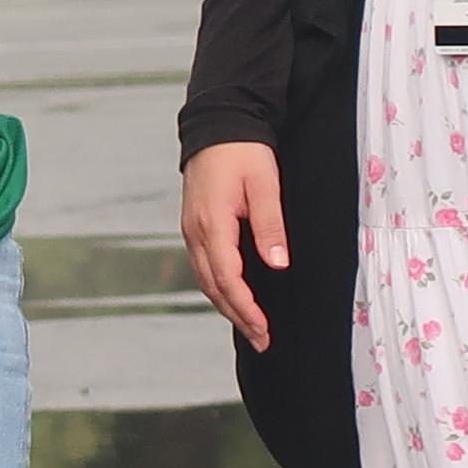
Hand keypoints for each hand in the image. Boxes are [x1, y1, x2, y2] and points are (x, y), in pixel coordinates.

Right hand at [182, 140, 289, 349]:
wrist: (217, 126)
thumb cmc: (244, 153)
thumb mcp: (265, 185)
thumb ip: (270, 225)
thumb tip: (277, 263)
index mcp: (212, 223)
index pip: (228, 278)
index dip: (246, 307)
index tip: (265, 328)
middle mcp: (195, 231)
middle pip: (213, 286)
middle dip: (237, 316)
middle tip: (262, 340)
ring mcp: (191, 229)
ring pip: (206, 278)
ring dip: (227, 305)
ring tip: (251, 327)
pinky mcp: (194, 225)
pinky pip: (204, 266)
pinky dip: (219, 287)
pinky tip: (233, 296)